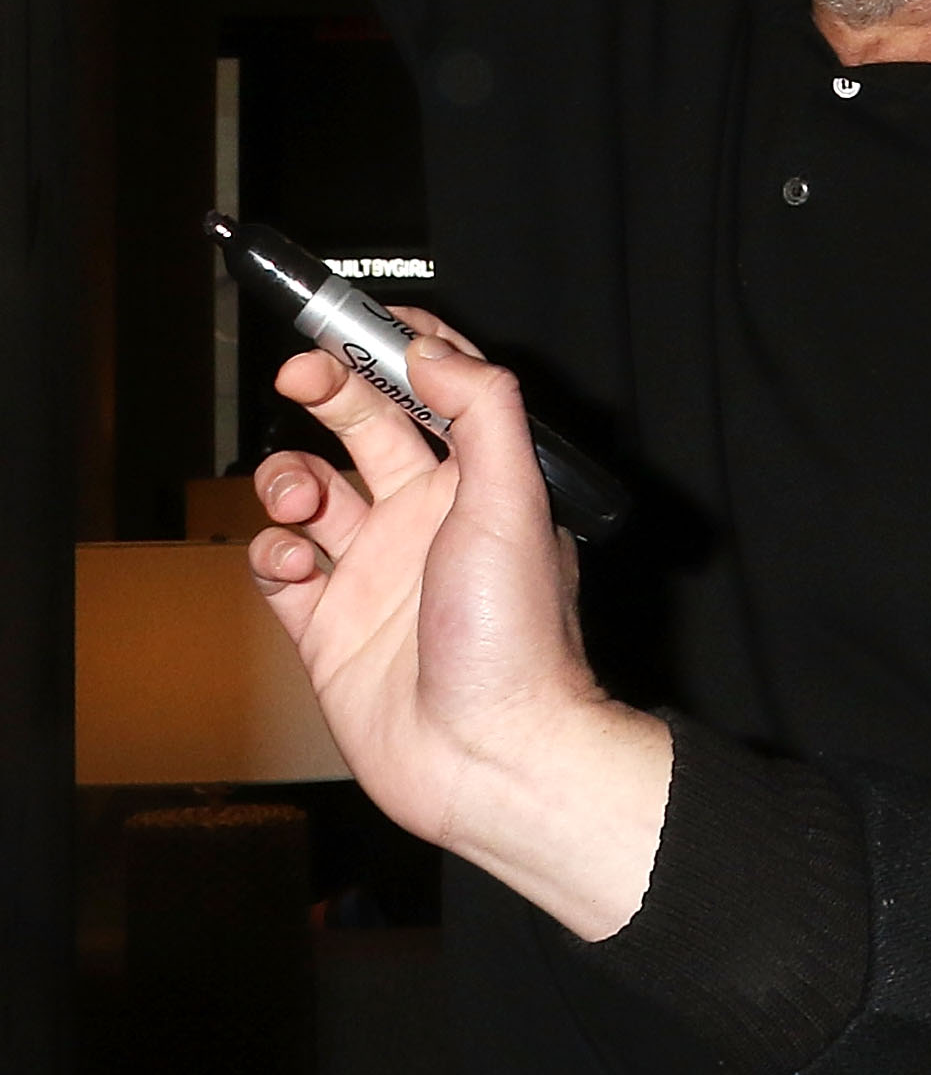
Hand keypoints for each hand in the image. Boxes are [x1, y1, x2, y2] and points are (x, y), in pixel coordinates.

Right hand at [249, 325, 671, 938]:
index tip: (354, 318)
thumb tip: (431, 349)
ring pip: (311, 493)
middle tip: (299, 373)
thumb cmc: (516, 634)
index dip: (397, 349)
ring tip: (304, 499)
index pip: (438, 391)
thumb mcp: (513, 499)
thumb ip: (480, 411)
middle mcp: (427, 520)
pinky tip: (292, 563)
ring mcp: (375, 572)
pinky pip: (279, 566)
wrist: (488, 755)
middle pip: (365, 427)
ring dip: (290, 478)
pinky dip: (271, 550)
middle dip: (328, 392)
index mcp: (480, 484)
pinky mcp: (328, 627)